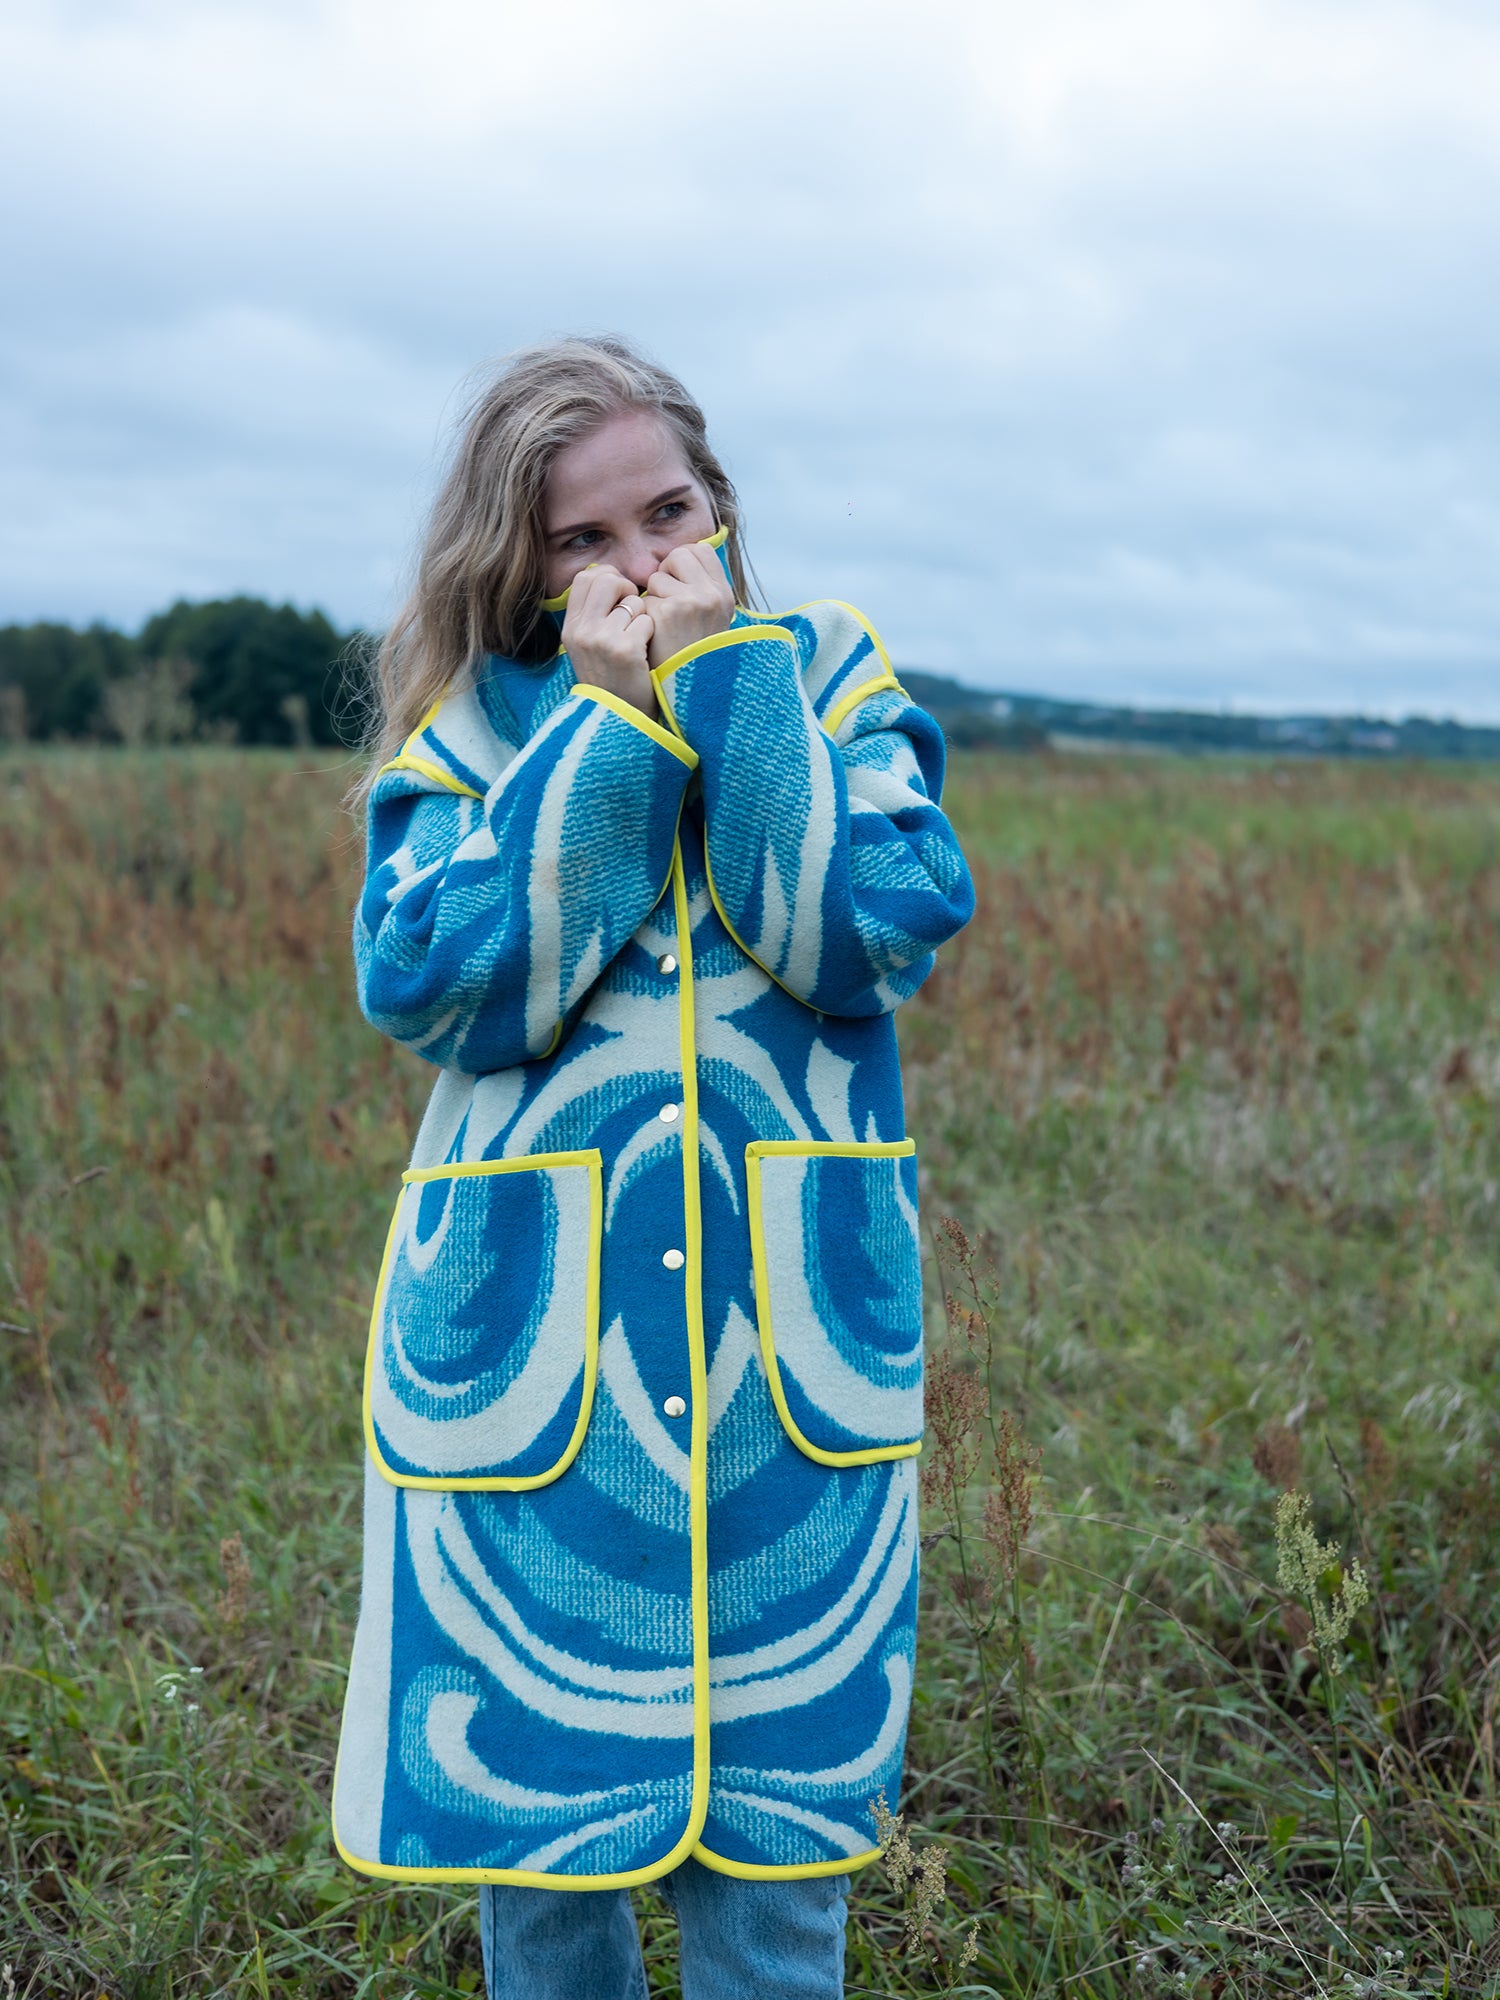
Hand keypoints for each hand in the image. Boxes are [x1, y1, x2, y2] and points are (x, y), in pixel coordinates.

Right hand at [561, 565, 656, 718]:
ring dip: (642, 615)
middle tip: (633, 609)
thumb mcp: (588, 647)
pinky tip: (646, 652)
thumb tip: (611, 577)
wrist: (618, 720)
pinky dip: (652, 633)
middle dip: (627, 588)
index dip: (608, 578)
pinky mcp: (625, 651)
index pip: (586, 577)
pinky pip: (646, 620)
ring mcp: (601, 640)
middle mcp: (581, 631)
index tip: (620, 596)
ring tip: (639, 638)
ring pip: (631, 601)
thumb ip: (593, 614)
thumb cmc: (611, 680)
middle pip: (607, 579)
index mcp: (570, 628)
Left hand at [643, 542, 734, 671]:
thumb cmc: (692, 654)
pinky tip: (655, 636)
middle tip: (666, 599)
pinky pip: (645, 598)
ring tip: (663, 625)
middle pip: (679, 555)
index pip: (701, 549)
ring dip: (653, 597)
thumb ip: (699, 588)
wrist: (687, 691)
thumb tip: (678, 558)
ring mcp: (691, 602)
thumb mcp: (710, 618)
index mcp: (724, 594)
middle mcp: (712, 594)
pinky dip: (645, 616)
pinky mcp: (668, 612)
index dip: (683, 561)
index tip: (677, 581)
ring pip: (657, 577)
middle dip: (666, 572)